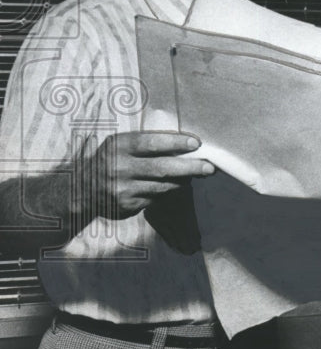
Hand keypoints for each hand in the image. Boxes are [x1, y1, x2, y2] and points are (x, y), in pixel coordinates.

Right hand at [78, 131, 214, 219]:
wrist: (81, 189)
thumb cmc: (110, 159)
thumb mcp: (120, 144)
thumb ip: (146, 142)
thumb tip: (185, 143)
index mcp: (119, 146)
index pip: (152, 143)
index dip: (176, 143)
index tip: (196, 143)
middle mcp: (119, 168)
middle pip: (162, 168)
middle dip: (190, 167)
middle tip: (209, 167)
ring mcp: (122, 190)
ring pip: (163, 186)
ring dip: (183, 180)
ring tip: (198, 174)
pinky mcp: (127, 206)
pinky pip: (156, 197)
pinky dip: (168, 191)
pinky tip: (175, 185)